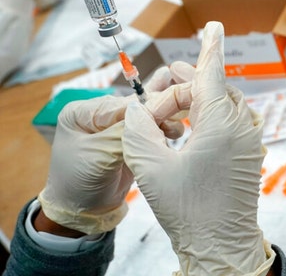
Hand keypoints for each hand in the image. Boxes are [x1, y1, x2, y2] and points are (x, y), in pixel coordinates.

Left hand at [37, 63, 194, 235]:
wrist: (83, 212)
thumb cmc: (79, 182)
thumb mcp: (100, 155)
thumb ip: (123, 132)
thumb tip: (148, 113)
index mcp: (82, 113)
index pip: (119, 104)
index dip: (144, 109)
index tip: (168, 113)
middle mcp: (98, 115)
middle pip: (134, 108)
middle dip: (156, 113)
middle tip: (176, 122)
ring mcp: (114, 128)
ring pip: (144, 117)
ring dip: (161, 122)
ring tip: (176, 129)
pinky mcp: (128, 141)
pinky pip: (147, 130)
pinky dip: (160, 131)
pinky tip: (173, 133)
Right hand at [122, 22, 273, 274]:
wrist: (221, 246)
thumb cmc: (188, 211)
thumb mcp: (148, 166)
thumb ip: (138, 127)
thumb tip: (139, 109)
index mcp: (220, 124)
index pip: (212, 73)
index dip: (209, 46)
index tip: (215, 25)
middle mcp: (241, 127)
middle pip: (213, 88)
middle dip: (185, 86)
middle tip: (157, 100)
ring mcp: (250, 141)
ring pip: (224, 104)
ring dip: (198, 102)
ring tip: (171, 114)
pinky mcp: (251, 154)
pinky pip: (232, 121)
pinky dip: (211, 116)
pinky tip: (192, 129)